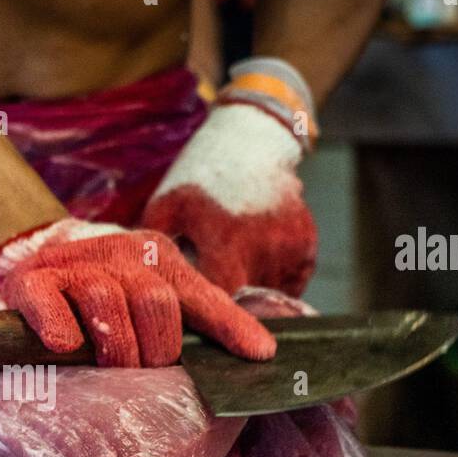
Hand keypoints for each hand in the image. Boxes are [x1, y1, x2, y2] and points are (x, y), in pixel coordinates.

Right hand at [0, 217, 274, 367]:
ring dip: (114, 349)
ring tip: (111, 368)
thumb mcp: (151, 298)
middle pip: (156, 303)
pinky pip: (50, 304)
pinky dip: (60, 329)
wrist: (31, 263)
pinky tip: (64, 347)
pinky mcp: (32, 281)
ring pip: (107, 303)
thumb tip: (260, 354)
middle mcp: (120, 251)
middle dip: (155, 351)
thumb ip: (198, 320)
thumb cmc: (102, 297)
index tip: (259, 356)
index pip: (200, 295)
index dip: (230, 326)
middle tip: (144, 371)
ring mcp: (74, 263)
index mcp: (157, 256)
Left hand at [144, 98, 316, 297]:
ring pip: (270, 300)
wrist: (249, 141)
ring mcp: (291, 246)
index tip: (193, 313)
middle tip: (208, 301)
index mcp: (225, 239)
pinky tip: (252, 267)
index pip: (220, 303)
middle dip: (227, 310)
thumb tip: (150, 299)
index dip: (205, 315)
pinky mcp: (307, 246)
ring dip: (251, 298)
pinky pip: (290, 287)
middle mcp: (264, 246)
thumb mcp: (164, 211)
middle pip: (247, 307)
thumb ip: (157, 256)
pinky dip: (272, 286)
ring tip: (231, 276)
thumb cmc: (197, 179)